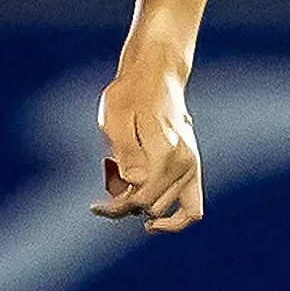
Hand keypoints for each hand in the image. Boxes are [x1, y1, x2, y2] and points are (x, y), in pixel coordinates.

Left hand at [92, 45, 203, 233]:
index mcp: (167, 151)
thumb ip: (126, 152)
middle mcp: (186, 162)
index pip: (144, 200)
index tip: (96, 205)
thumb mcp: (116, 117)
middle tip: (105, 194)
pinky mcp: (192, 167)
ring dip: (147, 208)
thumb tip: (134, 184)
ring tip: (122, 191)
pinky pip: (192, 208)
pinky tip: (150, 214)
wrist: (156, 74)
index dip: (117, 209)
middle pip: (156, 208)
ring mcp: (193, 166)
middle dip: (128, 207)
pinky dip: (173, 216)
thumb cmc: (131, 93)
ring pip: (175, 213)